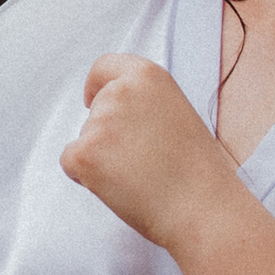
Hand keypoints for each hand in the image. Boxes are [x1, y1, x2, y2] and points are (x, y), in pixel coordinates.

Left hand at [59, 53, 239, 250]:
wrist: (203, 208)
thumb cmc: (198, 171)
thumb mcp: (177, 113)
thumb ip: (144, 103)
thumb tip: (117, 112)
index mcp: (148, 76)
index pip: (104, 66)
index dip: (96, 85)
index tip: (92, 99)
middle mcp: (120, 92)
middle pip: (94, 110)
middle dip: (106, 134)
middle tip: (140, 161)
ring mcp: (100, 122)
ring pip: (84, 139)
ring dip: (102, 159)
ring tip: (140, 177)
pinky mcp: (85, 153)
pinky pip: (71, 162)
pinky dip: (87, 178)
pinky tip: (120, 188)